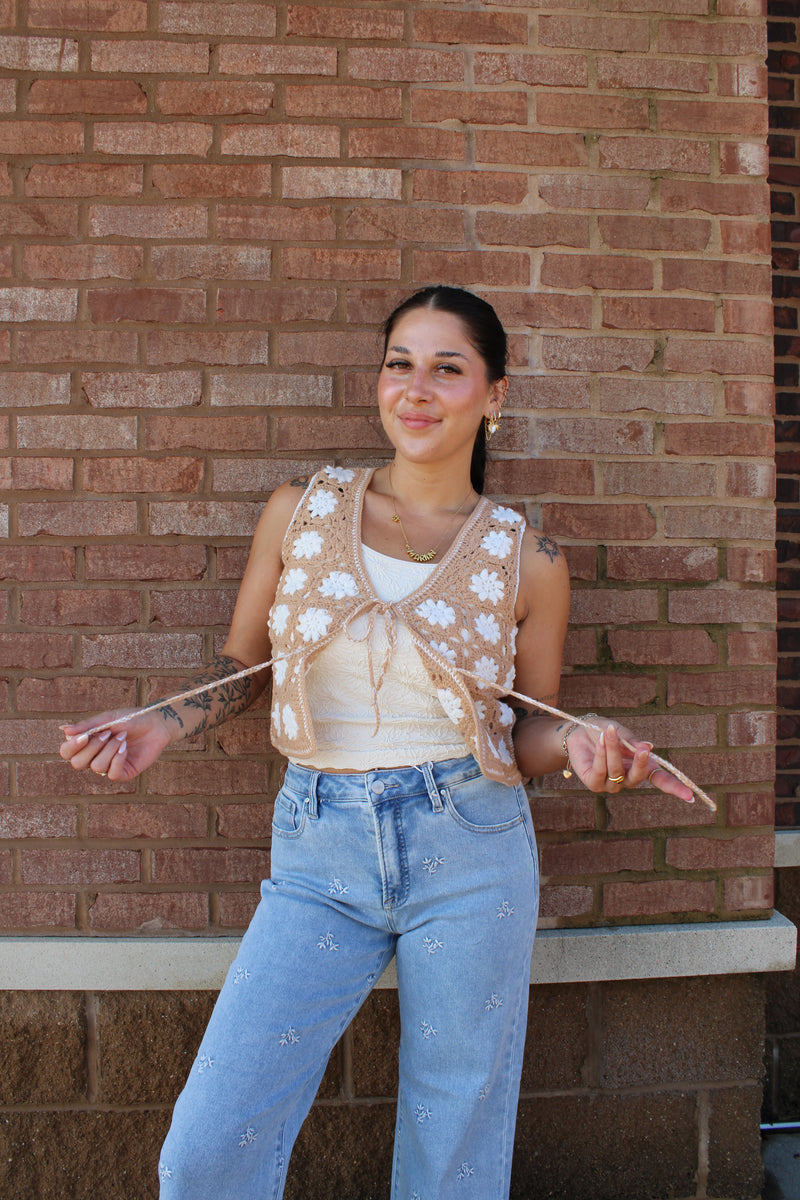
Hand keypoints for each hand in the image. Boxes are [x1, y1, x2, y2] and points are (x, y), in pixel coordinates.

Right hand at [59, 709, 170, 782]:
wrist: (156, 724)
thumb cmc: (130, 719)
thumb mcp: (108, 719)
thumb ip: (86, 725)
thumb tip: (63, 729)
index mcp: (86, 743)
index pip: (66, 752)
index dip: (72, 746)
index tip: (85, 736)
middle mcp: (93, 757)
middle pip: (77, 763)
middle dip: (92, 747)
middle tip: (108, 733)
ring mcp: (107, 767)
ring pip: (96, 767)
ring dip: (110, 749)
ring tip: (122, 737)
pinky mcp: (122, 774)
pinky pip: (112, 774)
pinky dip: (118, 758)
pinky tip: (126, 747)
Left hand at [566, 720, 693, 802]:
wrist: (578, 731)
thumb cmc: (604, 731)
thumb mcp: (621, 732)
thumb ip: (633, 742)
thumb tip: (649, 748)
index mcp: (639, 767)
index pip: (660, 780)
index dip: (675, 787)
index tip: (690, 796)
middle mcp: (627, 779)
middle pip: (638, 777)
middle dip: (640, 763)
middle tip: (642, 750)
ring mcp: (611, 784)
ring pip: (616, 770)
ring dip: (613, 749)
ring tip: (608, 731)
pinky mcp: (594, 784)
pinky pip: (601, 771)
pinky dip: (602, 754)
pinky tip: (601, 739)